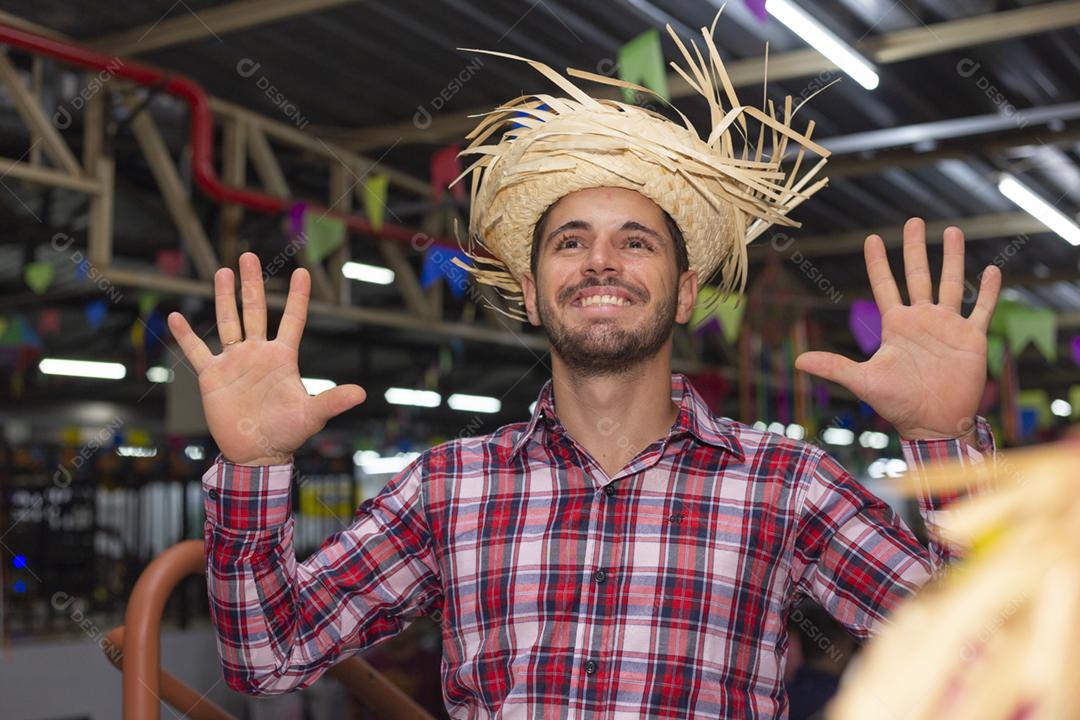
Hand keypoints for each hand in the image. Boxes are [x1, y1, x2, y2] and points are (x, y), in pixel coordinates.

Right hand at [167, 252, 366, 464]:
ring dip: (225, 298)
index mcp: (283, 358)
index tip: (301, 272)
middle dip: (252, 284)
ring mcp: (235, 362)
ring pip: (228, 322)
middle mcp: (258, 354)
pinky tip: (175, 316)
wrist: (256, 454)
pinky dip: (185, 335)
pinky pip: (197, 351)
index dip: (298, 297)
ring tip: (222, 272)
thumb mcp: (311, 416)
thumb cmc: (287, 434)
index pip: (293, 320)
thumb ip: (332, 401)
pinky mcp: (213, 376)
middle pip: (256, 311)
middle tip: (247, 256)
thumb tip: (362, 394)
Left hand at [795, 218, 1000, 440]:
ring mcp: (947, 326)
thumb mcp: (863, 382)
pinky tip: (992, 270)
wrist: (934, 423)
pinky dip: (987, 290)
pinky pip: (981, 308)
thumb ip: (834, 367)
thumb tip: (797, 362)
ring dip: (953, 258)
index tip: (872, 239)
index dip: (878, 263)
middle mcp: (921, 320)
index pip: (884, 285)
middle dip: (916, 248)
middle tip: (914, 221)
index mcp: (896, 325)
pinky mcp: (971, 338)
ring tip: (953, 231)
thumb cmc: (898, 404)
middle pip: (918, 275)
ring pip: (950, 283)